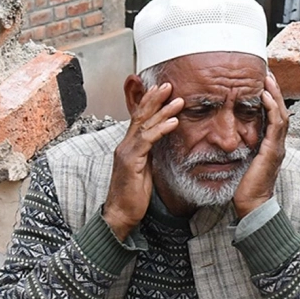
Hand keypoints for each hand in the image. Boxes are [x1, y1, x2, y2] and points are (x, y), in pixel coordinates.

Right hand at [103, 78, 183, 239]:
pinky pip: (147, 141)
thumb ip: (150, 154)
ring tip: (178, 100)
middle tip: (168, 84)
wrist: (121, 214)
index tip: (162, 90)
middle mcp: (125, 145)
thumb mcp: (145, 170)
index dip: (150, 103)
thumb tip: (161, 144)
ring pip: (145, 124)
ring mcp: (126, 152)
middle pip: (140, 115)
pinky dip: (161, 129)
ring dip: (162, 110)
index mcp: (129, 146)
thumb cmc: (133, 195)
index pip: (140, 119)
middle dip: (154, 98)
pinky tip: (173, 122)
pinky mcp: (130, 162)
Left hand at [231, 71, 287, 218]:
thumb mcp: (242, 161)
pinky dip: (271, 108)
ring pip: (281, 114)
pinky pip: (275, 124)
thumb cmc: (245, 186)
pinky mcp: (273, 150)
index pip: (273, 116)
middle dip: (275, 91)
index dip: (270, 99)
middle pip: (280, 111)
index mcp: (271, 145)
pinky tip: (264, 96)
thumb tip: (228, 136)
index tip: (263, 84)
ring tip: (267, 78)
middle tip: (267, 73)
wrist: (252, 205)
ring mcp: (277, 146)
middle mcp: (277, 144)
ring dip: (275, 95)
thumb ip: (240, 147)